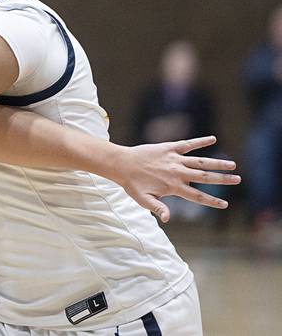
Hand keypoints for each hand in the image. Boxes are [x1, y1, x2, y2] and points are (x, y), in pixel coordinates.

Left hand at [112, 136, 238, 222]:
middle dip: (222, 179)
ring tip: (232, 164)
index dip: (211, 201)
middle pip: (204, 177)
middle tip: (238, 180)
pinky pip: (188, 144)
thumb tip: (168, 219)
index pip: (197, 196)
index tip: (225, 205)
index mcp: (172, 187)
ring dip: (217, 163)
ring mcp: (174, 159)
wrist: (121, 164)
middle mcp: (176, 172)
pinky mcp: (169, 148)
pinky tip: (213, 139)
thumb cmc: (132, 184)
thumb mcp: (144, 200)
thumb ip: (158, 208)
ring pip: (200, 161)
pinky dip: (200, 141)